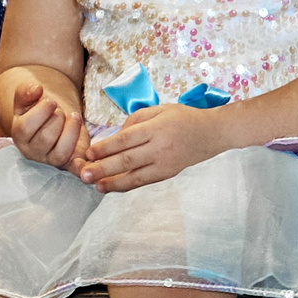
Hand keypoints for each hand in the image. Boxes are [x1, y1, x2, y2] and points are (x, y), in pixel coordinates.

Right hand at [6, 79, 90, 170]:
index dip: (42, 111)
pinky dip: (80, 169)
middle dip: (58, 119)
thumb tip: (36, 89)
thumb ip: (26, 91)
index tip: (51, 102)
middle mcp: (32, 152)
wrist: (56, 116)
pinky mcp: (69, 163)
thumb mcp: (29, 98)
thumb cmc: (40, 108)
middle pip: (45, 138)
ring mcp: (51, 160)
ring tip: (73, 117)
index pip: (26, 127)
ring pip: (61, 152)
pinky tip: (88, 163)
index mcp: (19, 135)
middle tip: (61, 111)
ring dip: (71, 130)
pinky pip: (74, 169)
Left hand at [80, 102, 229, 191]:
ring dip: (113, 182)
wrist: (214, 133)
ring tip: (95, 186)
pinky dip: (127, 186)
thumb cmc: (185, 117)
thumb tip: (114, 136)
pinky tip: (112, 187)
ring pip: (135, 175)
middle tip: (83, 174)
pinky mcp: (169, 173)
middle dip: (103, 168)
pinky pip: (144, 181)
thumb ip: (136, 120)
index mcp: (157, 127)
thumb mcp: (160, 109)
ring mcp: (166, 163)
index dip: (105, 147)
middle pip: (127, 159)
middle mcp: (161, 147)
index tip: (88, 153)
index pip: (126, 139)